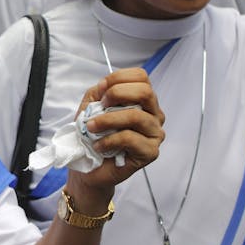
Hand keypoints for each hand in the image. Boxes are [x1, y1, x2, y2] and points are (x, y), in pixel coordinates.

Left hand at [65, 68, 165, 207]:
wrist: (90, 167)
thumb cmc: (93, 136)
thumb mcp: (91, 107)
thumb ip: (99, 93)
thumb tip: (104, 86)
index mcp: (143, 100)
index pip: (141, 76)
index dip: (118, 78)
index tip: (101, 90)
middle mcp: (154, 114)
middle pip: (145, 91)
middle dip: (117, 94)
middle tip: (100, 106)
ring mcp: (155, 134)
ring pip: (136, 116)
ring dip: (107, 120)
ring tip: (91, 128)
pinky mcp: (150, 152)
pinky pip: (130, 138)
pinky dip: (109, 140)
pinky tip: (99, 146)